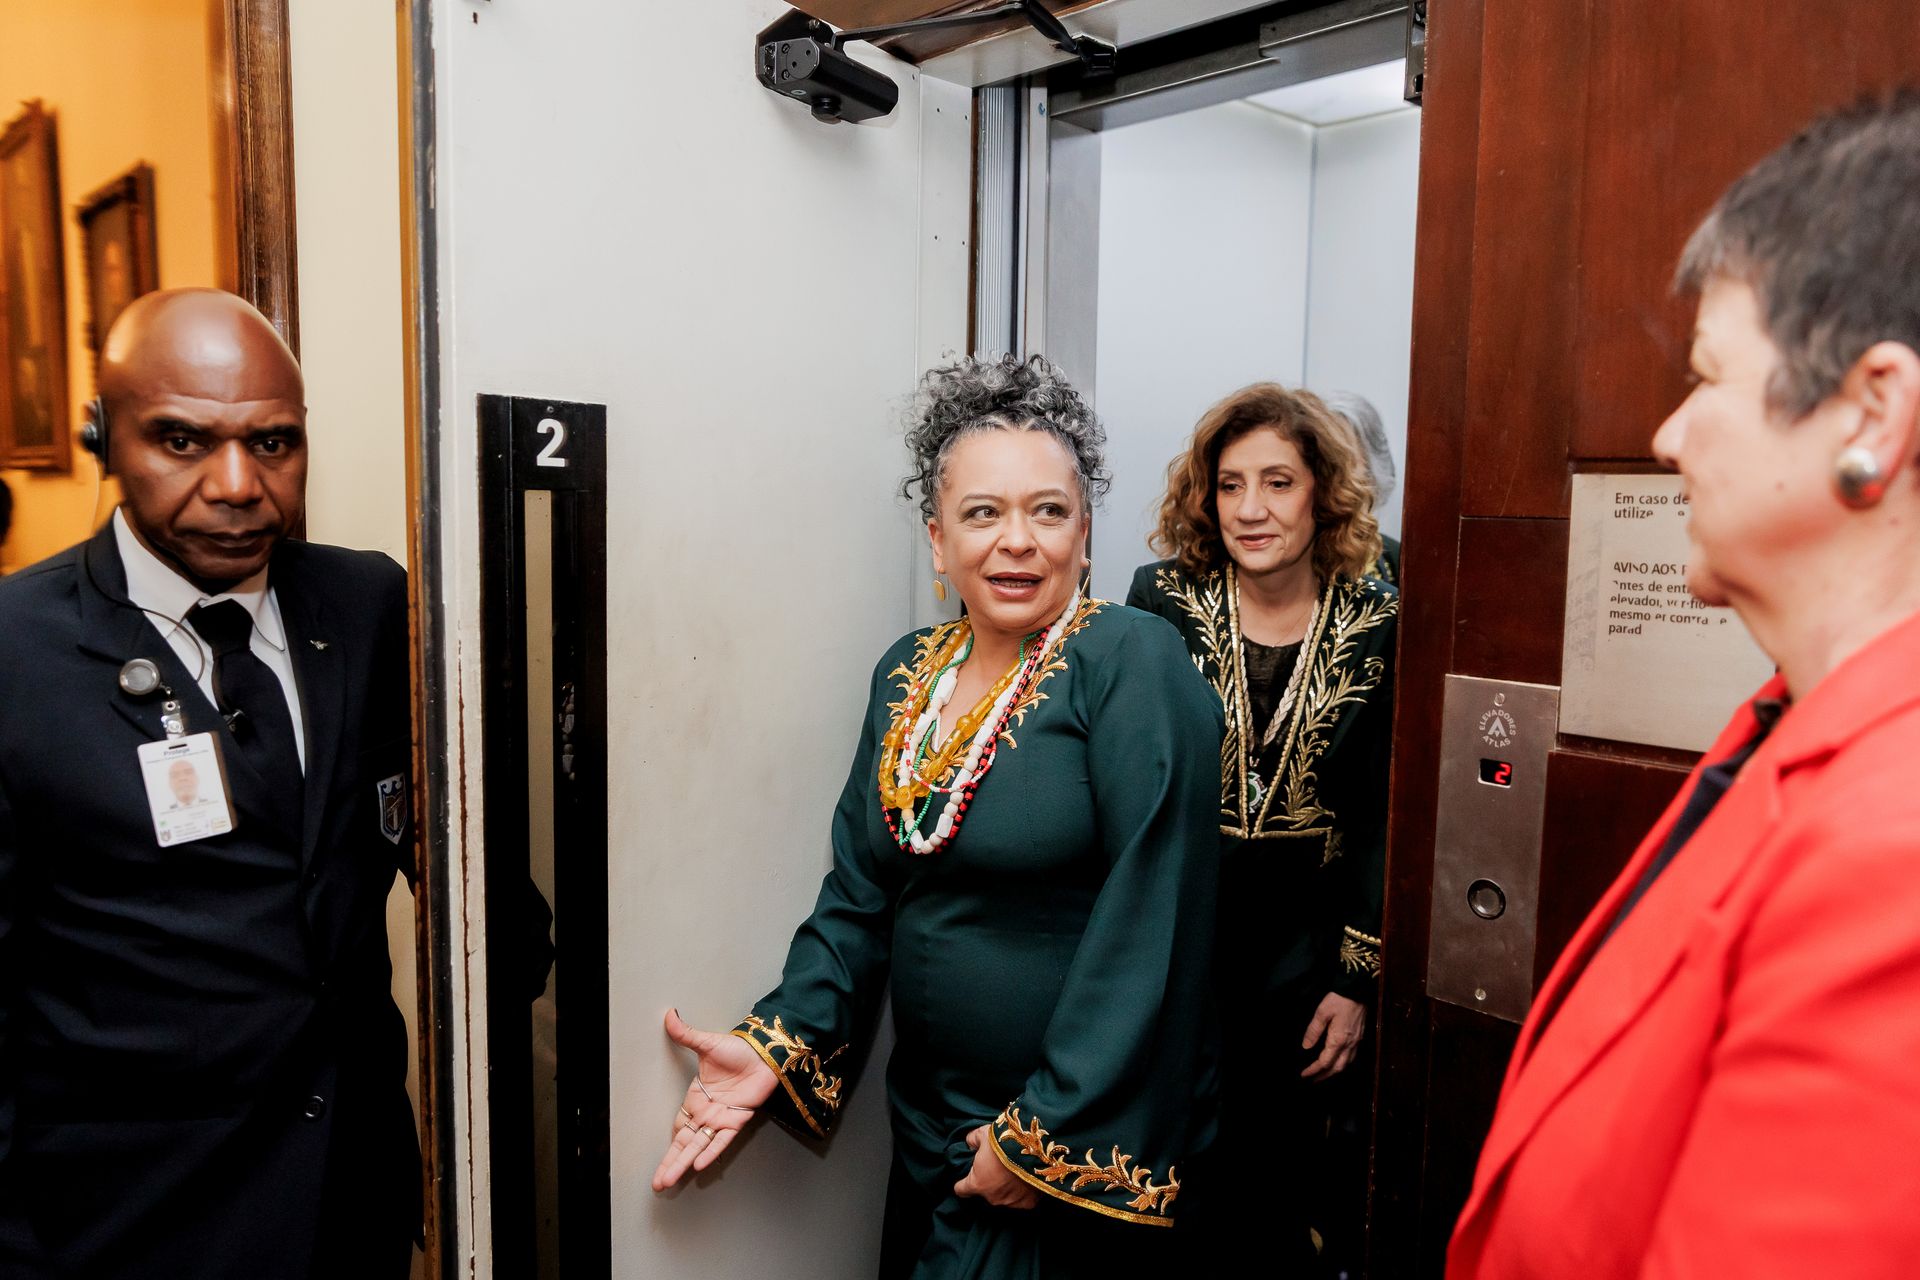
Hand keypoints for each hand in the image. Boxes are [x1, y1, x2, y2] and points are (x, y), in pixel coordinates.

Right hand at [651, 1008, 778, 1191]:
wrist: (764, 1051)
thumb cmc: (738, 1049)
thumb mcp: (707, 1043)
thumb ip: (686, 1034)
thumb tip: (669, 1014)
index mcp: (696, 1098)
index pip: (680, 1127)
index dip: (670, 1145)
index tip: (659, 1163)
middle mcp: (707, 1112)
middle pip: (685, 1144)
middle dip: (670, 1163)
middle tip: (658, 1184)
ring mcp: (722, 1118)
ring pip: (698, 1146)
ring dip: (683, 1164)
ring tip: (669, 1181)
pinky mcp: (738, 1119)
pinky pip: (721, 1139)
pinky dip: (710, 1151)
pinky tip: (698, 1165)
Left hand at [953, 1123, 1037, 1208]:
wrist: (1037, 1150)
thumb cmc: (1005, 1142)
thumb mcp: (983, 1134)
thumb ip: (972, 1140)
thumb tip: (970, 1144)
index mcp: (977, 1183)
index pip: (961, 1189)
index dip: (963, 1182)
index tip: (968, 1176)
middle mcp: (992, 1198)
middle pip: (984, 1192)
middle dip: (988, 1182)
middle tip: (997, 1166)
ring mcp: (1010, 1203)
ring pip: (1003, 1197)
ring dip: (1005, 1187)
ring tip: (1014, 1172)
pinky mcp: (1028, 1204)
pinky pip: (1021, 1199)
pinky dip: (1022, 1191)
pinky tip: (1026, 1178)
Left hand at [1300, 992, 1366, 1080]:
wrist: (1357, 989)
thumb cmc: (1338, 999)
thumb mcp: (1321, 1013)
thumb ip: (1313, 1031)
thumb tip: (1306, 1046)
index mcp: (1338, 1040)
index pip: (1325, 1062)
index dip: (1314, 1070)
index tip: (1304, 1075)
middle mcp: (1349, 1044)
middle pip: (1337, 1068)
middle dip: (1324, 1076)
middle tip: (1313, 1081)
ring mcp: (1356, 1042)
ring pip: (1346, 1064)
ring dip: (1334, 1072)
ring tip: (1323, 1075)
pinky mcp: (1360, 1037)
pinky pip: (1352, 1057)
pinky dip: (1343, 1064)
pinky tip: (1337, 1062)